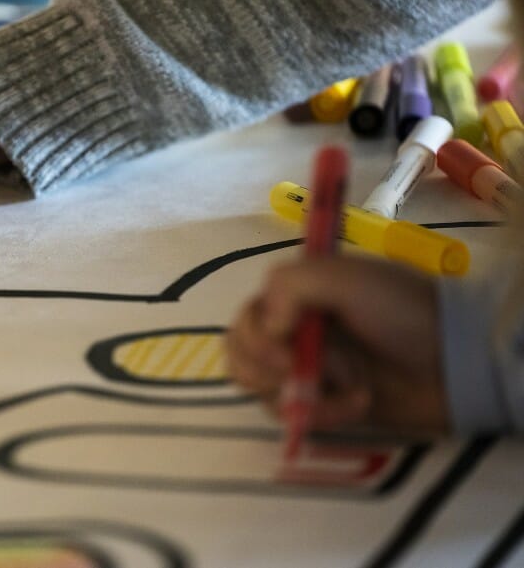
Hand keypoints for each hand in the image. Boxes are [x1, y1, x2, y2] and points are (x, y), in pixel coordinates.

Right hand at [225, 254, 447, 433]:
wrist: (453, 365)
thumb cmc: (401, 312)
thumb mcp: (346, 277)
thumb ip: (290, 285)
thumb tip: (267, 328)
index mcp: (294, 296)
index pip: (245, 319)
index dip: (258, 338)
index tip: (289, 345)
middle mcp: (293, 332)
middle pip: (241, 356)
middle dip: (270, 369)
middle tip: (305, 373)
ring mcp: (306, 371)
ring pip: (262, 390)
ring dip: (300, 392)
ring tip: (344, 388)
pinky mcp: (322, 406)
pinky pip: (293, 418)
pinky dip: (321, 414)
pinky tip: (355, 406)